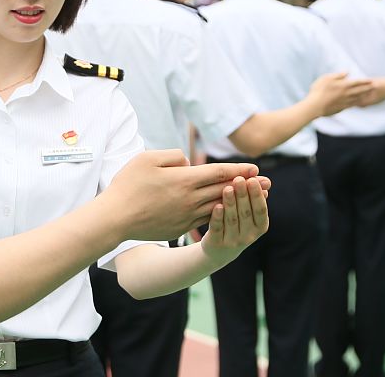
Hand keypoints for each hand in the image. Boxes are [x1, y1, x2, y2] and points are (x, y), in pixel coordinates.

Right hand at [102, 150, 268, 241]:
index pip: (217, 173)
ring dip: (239, 202)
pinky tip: (229, 212)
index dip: (238, 170)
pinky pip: (206, 219)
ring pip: (219, 206)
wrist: (116, 218)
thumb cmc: (128, 185)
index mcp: (183, 180)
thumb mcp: (147, 159)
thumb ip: (172, 156)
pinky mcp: (181, 227)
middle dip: (247, 186)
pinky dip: (222, 214)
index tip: (255, 169)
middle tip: (268, 183)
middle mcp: (190, 199)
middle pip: (224, 190)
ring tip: (255, 199)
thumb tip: (187, 161)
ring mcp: (186, 215)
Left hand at [199, 177, 269, 262]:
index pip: (260, 210)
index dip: (257, 195)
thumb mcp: (249, 214)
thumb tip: (265, 179)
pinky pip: (218, 229)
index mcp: (260, 227)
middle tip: (239, 179)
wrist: (219, 251)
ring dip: (231, 203)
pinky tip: (217, 205)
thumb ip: (254, 198)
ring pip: (232, 220)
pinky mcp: (217, 243)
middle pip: (246, 213)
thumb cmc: (237, 224)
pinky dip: (218, 217)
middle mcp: (249, 236)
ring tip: (227, 188)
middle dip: (243, 195)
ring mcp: (233, 241)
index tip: (252, 179)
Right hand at [308, 72, 373, 114]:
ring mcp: (345, 102)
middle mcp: (346, 94)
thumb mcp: (326, 78)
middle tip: (375, 87)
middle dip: (368, 88)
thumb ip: (338, 75)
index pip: (357, 82)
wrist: (315, 106)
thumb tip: (347, 72)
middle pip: (360, 90)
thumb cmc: (318, 90)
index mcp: (343, 85)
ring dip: (365, 96)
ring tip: (370, 94)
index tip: (371, 80)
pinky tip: (359, 102)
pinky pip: (353, 105)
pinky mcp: (342, 108)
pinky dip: (358, 103)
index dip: (365, 81)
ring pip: (358, 98)